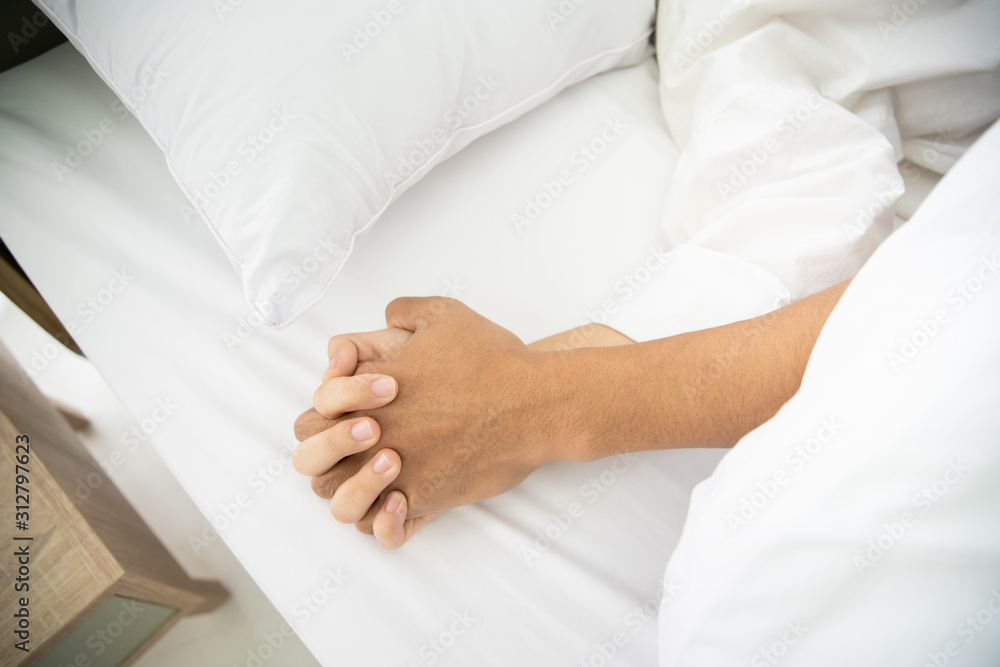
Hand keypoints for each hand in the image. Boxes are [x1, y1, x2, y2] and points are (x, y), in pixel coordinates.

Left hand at [294, 305, 632, 548]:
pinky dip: (384, 524)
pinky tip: (401, 504)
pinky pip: (384, 530)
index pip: (311, 415)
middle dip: (327, 455)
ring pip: (341, 505)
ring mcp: (398, 471)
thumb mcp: (446, 315)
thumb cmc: (494, 359)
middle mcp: (375, 434)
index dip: (325, 416)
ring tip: (383, 475)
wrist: (535, 402)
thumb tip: (388, 316)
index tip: (360, 411)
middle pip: (311, 463)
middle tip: (361, 447)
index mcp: (369, 391)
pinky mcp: (427, 498)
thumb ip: (406, 311)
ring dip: (352, 492)